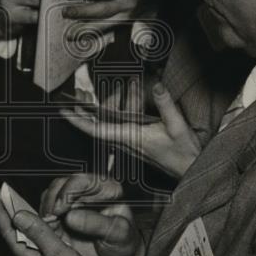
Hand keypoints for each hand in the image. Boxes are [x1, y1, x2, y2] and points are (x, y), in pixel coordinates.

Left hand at [0, 197, 108, 255]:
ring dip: (23, 220)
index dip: (1, 214)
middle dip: (8, 215)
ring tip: (16, 204)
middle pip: (16, 233)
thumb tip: (18, 215)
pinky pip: (44, 241)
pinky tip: (43, 224)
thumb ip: (39, 234)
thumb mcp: (56, 255)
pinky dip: (40, 228)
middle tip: (2, 197)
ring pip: (29, 236)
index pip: (9, 233)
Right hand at [40, 173, 144, 255]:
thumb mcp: (117, 233)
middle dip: (53, 200)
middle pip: (62, 184)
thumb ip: (96, 223)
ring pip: (51, 194)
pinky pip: (46, 210)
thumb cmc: (124, 244)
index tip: (60, 208)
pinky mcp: (62, 214)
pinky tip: (48, 229)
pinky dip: (43, 218)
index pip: (83, 180)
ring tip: (50, 225)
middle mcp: (88, 191)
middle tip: (51, 218)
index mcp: (106, 189)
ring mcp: (73, 202)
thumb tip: (71, 217)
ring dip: (46, 209)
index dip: (68, 191)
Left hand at [62, 82, 200, 177]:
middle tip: (74, 94)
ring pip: (109, 123)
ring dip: (102, 106)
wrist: (191, 170)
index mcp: (131, 138)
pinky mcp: (136, 142)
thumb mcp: (178, 126)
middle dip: (84, 110)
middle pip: (97, 125)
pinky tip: (125, 97)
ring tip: (99, 89)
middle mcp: (126, 141)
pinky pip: (119, 125)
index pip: (97, 130)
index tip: (64, 111)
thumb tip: (156, 84)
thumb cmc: (183, 154)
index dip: (79, 121)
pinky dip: (117, 110)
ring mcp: (130, 143)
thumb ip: (166, 105)